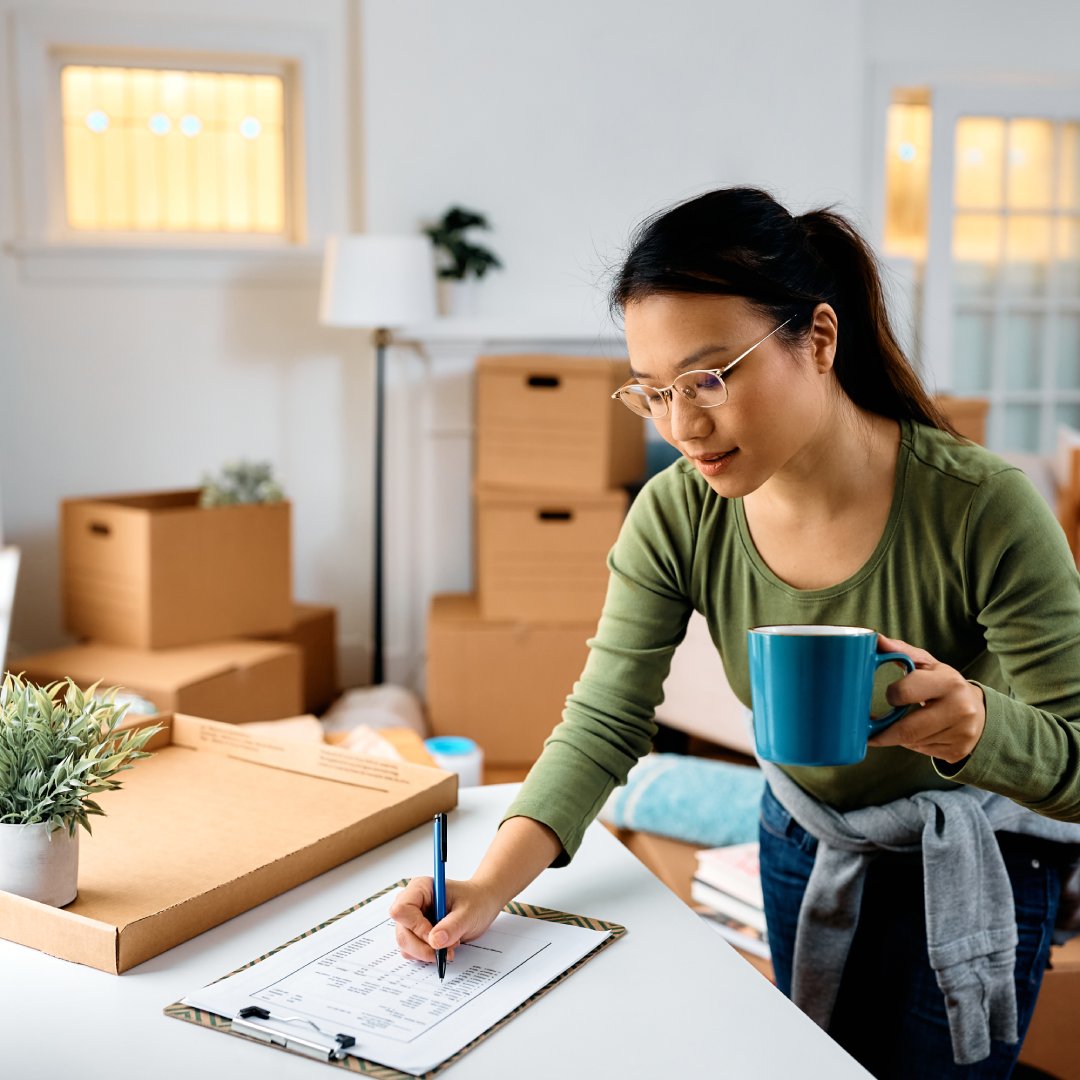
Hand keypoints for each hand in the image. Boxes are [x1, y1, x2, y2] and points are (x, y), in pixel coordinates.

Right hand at [388, 875, 503, 963]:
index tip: (434, 937)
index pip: (401, 910)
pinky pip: (413, 950)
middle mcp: (413, 902)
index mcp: (421, 888)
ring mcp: (413, 918)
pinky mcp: (417, 932)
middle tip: (446, 950)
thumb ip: (452, 926)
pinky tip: (445, 948)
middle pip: (402, 932)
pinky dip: (428, 954)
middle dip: (423, 946)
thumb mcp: (468, 912)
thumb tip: (434, 941)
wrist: (482, 904)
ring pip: (405, 944)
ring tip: (450, 946)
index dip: (415, 927)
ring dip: (426, 952)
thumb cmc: (476, 900)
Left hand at [866, 633, 985, 764]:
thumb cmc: (942, 683)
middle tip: (870, 730)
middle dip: (884, 732)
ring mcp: (962, 734)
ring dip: (898, 738)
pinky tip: (916, 734)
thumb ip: (900, 651)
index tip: (887, 696)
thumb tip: (874, 638)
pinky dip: (912, 745)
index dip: (891, 695)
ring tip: (895, 728)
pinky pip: (922, 752)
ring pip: (913, 743)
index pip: (906, 692)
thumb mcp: (926, 664)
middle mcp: (960, 709)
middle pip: (907, 729)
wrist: (979, 710)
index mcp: (949, 682)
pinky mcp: (958, 751)